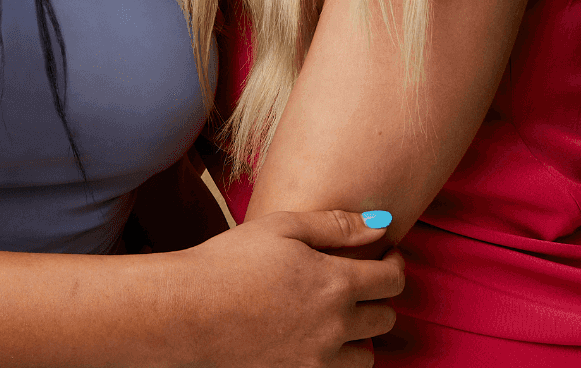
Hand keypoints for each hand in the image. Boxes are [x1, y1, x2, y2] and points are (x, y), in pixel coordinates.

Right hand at [159, 209, 404, 366]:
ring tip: (343, 316)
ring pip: (367, 355)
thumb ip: (338, 225)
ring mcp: (315, 358)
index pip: (393, 280)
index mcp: (336, 284)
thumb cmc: (229, 262)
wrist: (185, 311)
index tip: (386, 255)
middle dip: (381, 297)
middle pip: (386, 318)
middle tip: (364, 282)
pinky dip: (338, 358)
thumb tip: (380, 225)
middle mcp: (333, 326)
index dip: (396, 263)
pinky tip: (319, 337)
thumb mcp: (284, 227)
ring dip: (363, 335)